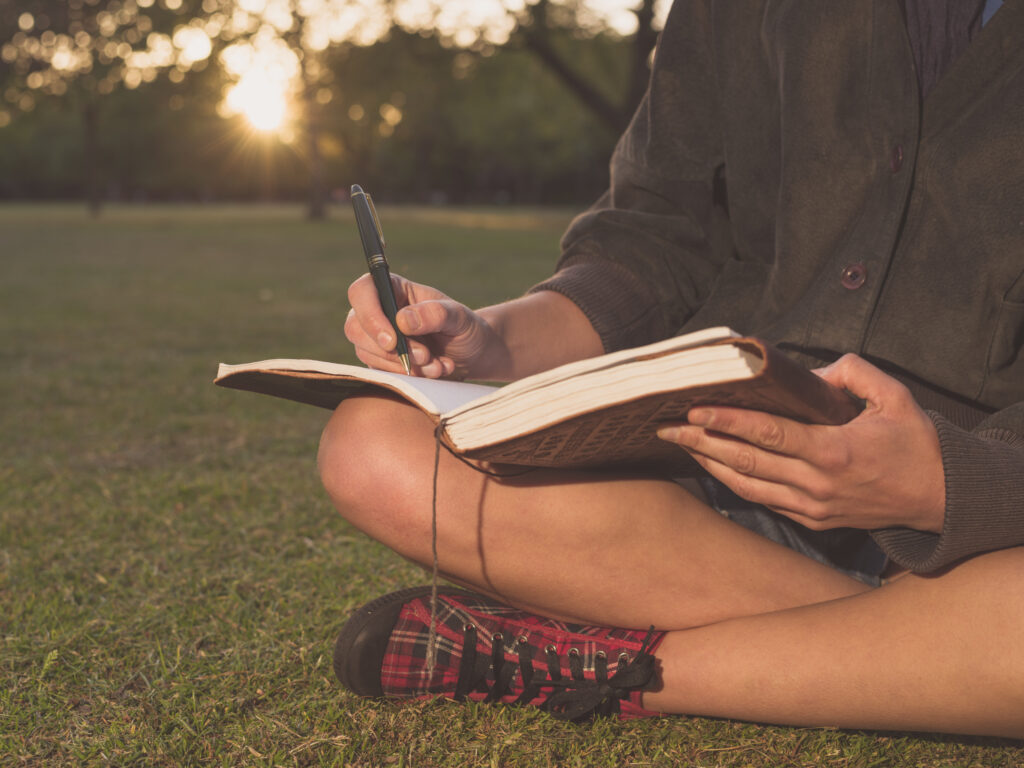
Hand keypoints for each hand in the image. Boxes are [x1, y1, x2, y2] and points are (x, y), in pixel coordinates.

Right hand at [345, 273, 509, 378]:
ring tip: (437, 365)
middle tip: (425, 356)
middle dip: (389, 349)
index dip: (369, 315)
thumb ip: (435, 313)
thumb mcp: (458, 317)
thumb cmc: (465, 327)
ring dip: (402, 365)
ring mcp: (377, 338)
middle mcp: (379, 311)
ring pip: (366, 353)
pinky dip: (407, 377)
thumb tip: (403, 320)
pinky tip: (434, 371)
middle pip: (355, 327)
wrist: (472, 354)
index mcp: (394, 289)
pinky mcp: (381, 361)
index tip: (392, 340)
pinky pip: (380, 372)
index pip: (362, 291)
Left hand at [656, 354, 945, 532]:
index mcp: (834, 452)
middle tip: (665, 426)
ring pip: (746, 486)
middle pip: (745, 462)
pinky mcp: (811, 521)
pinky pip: (762, 500)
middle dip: (700, 443)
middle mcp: (816, 484)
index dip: (727, 422)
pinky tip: (712, 464)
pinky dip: (733, 482)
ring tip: (679, 443)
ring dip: (708, 464)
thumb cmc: (916, 444)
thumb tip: (809, 371)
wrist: (940, 500)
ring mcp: (811, 507)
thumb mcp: (895, 397)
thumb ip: (852, 373)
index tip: (694, 410)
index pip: (768, 434)